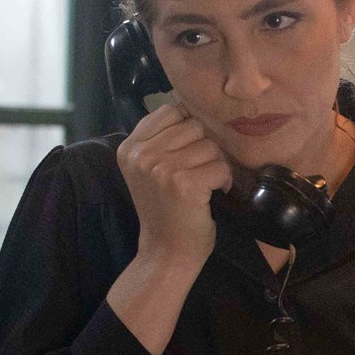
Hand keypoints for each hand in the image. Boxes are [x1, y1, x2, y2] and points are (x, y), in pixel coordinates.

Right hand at [114, 94, 231, 269]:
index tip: (190, 152)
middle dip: (205, 148)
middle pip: (194, 126)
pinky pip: (220, 167)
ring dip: (216, 166)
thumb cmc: (165, 209)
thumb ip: (163, 137)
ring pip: (210, 146)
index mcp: (130, 147)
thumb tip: (192, 102)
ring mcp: (161, 169)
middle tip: (199, 173)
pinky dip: (224, 182)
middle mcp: (142, 155)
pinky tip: (213, 195)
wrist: (166, 252)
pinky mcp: (184, 185)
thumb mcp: (149, 169)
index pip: (170, 110)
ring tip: (204, 185)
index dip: (189, 128)